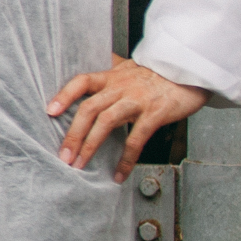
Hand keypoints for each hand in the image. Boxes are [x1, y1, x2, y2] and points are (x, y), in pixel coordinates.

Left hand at [49, 57, 207, 182]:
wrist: (190, 72)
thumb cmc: (158, 73)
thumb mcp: (129, 68)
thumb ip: (110, 71)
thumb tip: (93, 70)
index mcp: (111, 77)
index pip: (81, 82)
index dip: (64, 95)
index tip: (50, 111)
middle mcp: (120, 87)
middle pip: (89, 109)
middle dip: (73, 134)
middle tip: (63, 155)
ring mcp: (136, 101)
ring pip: (106, 122)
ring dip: (90, 145)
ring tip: (79, 164)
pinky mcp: (154, 114)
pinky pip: (135, 139)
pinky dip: (125, 158)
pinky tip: (119, 173)